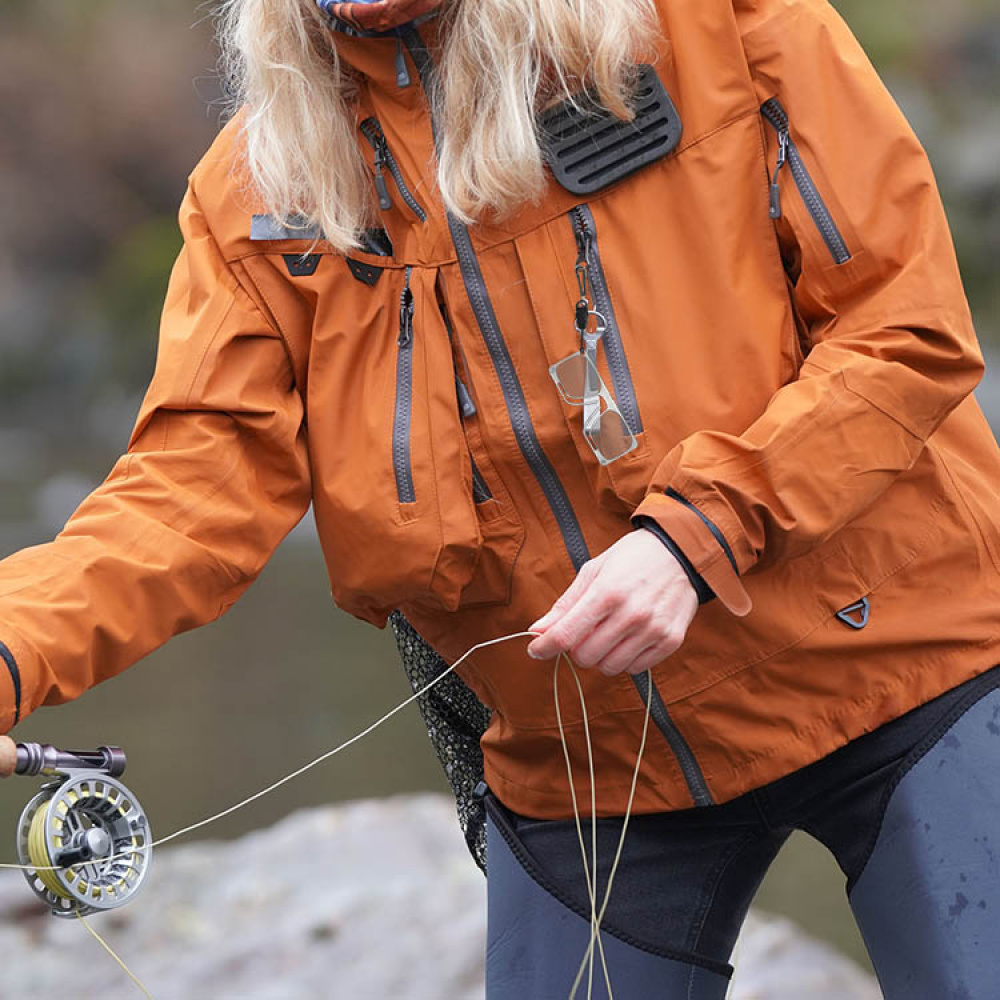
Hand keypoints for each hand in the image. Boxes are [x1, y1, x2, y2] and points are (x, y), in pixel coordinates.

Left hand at [527, 530, 698, 675]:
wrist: (681, 552)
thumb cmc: (632, 559)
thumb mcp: (594, 571)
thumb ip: (565, 605)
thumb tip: (537, 631)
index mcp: (607, 592)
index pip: (566, 634)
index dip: (544, 647)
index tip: (535, 649)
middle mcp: (632, 614)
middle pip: (585, 656)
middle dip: (576, 649)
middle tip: (584, 632)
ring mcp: (653, 630)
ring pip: (610, 667)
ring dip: (601, 656)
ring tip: (608, 634)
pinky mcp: (671, 641)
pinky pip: (635, 668)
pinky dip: (625, 658)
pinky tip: (629, 637)